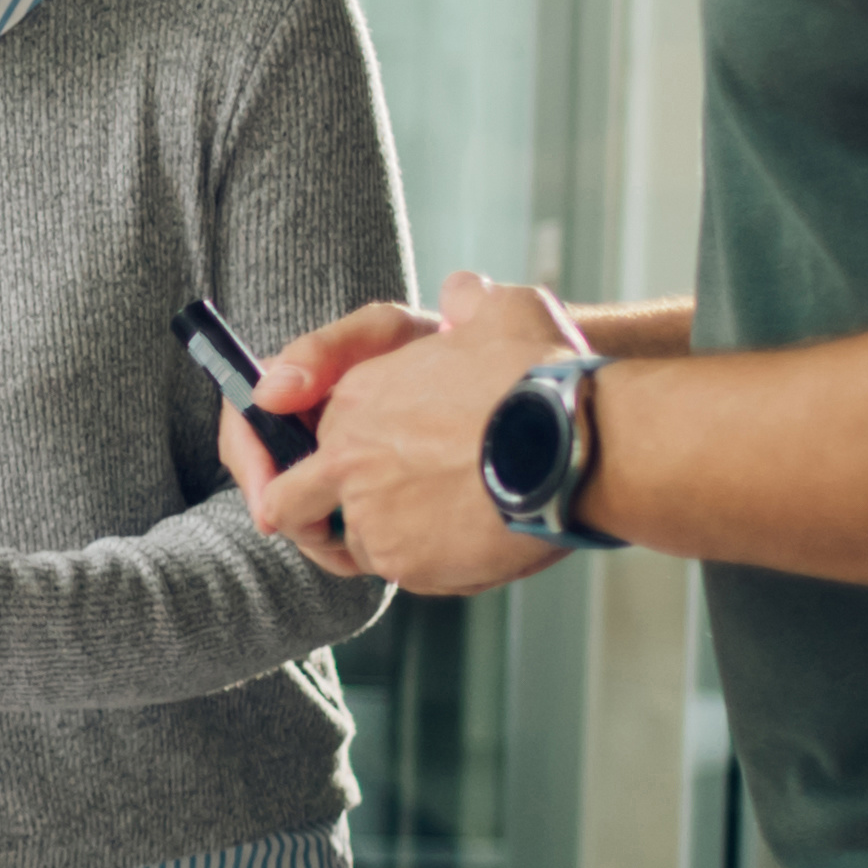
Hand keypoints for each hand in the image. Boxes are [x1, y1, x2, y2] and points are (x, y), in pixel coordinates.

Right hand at [217, 299, 427, 540]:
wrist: (497, 381)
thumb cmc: (439, 344)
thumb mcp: (383, 334)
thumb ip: (324, 350)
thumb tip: (267, 394)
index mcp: (296, 384)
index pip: (243, 423)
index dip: (250, 465)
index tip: (269, 503)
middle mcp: (302, 424)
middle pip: (262, 476)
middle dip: (284, 512)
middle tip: (320, 538)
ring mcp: (327, 461)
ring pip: (296, 509)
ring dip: (315, 536)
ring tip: (351, 553)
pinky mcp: (355, 492)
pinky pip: (332, 525)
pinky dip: (345, 544)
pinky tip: (371, 551)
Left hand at [251, 273, 579, 595]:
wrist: (580, 444)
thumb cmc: (539, 377)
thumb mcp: (504, 311)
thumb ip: (470, 301)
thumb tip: (463, 294)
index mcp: (356, 399)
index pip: (295, 435)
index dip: (309, 455)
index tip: (330, 467)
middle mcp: (349, 461)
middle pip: (287, 505)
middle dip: (304, 517)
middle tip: (332, 523)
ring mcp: (373, 518)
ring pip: (349, 546)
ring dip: (376, 541)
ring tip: (422, 528)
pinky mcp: (407, 564)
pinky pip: (399, 573)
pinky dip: (422, 564)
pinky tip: (458, 543)